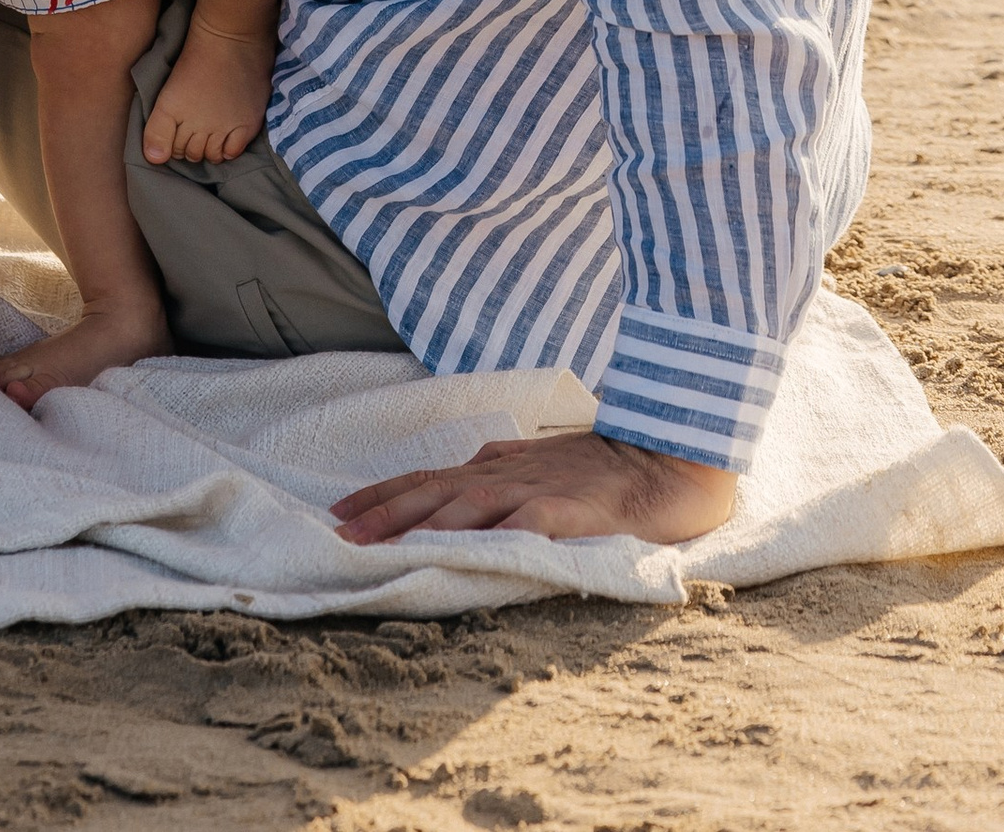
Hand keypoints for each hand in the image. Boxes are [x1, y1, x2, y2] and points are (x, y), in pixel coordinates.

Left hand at [329, 430, 738, 546]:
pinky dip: (499, 534)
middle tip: (340, 534)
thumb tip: (462, 477)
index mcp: (497, 468)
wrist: (666, 454)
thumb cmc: (601, 464)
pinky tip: (473, 549)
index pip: (426, 479)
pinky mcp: (572, 510)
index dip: (382, 495)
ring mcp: (537, 490)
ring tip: (383, 543)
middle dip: (384, 513)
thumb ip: (501, 471)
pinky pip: (530, 523)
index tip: (338, 512)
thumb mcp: (539, 463)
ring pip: (468, 506)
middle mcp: (506, 475)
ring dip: (422, 524)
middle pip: (433, 492)